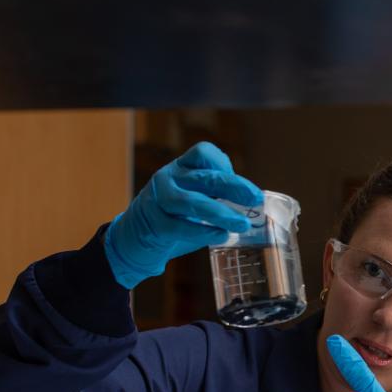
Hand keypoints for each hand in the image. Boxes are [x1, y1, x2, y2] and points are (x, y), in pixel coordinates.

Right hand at [104, 141, 263, 288]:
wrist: (135, 239)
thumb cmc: (175, 217)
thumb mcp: (195, 198)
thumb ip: (217, 195)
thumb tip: (253, 202)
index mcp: (181, 168)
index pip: (202, 153)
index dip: (224, 164)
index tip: (244, 186)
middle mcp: (169, 178)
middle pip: (204, 177)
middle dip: (234, 187)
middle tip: (255, 199)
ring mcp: (158, 200)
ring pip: (191, 202)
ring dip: (219, 213)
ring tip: (241, 223)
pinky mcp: (154, 224)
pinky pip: (179, 227)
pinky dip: (202, 232)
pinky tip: (221, 235)